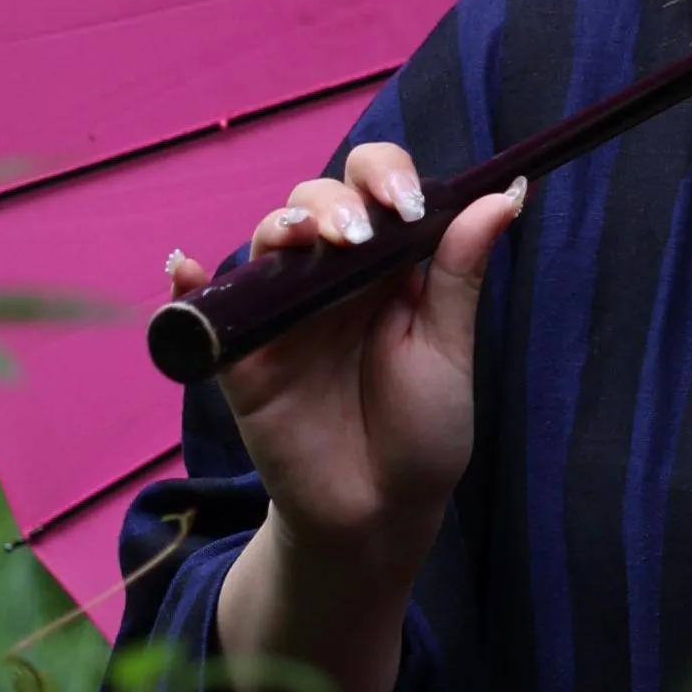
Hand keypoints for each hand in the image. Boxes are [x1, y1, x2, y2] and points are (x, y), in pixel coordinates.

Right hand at [162, 145, 523, 691]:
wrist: (379, 514)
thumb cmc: (421, 433)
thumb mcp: (446, 350)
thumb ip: (459, 272)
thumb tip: (507, 192)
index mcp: (387, 267)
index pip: (377, 189)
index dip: (385, 177)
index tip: (407, 205)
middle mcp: (332, 278)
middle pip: (317, 201)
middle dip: (334, 202)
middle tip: (359, 236)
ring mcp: (283, 311)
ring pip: (269, 240)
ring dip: (282, 226)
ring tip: (305, 240)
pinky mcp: (241, 354)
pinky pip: (204, 308)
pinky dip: (187, 283)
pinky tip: (184, 267)